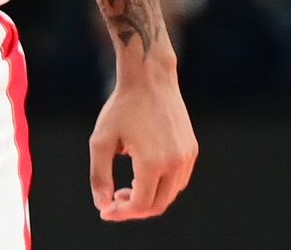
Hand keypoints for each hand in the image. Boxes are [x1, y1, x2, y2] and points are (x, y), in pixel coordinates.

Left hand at [89, 72, 197, 221]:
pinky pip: (179, 180)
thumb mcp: (101, 140)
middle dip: (134, 210)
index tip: (105, 210)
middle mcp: (175, 162)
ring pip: (170, 194)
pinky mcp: (191, 149)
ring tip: (125, 189)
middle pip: (158, 204)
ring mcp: (187, 156)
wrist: (149, 78)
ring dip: (149, 199)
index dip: (121, 212)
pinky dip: (162, 186)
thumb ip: (99, 175)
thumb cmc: (121, 107)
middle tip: (113, 202)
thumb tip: (103, 204)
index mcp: (153, 162)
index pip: (140, 204)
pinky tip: (143, 177)